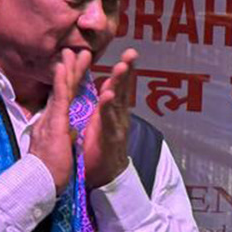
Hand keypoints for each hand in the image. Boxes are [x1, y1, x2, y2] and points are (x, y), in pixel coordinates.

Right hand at [26, 48, 89, 194]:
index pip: (66, 98)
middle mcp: (51, 117)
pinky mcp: (54, 124)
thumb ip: (65, 136)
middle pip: (63, 89)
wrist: (41, 183)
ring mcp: (52, 118)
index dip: (72, 82)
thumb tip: (70, 130)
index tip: (77, 67)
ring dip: (67, 69)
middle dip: (70, 69)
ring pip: (61, 89)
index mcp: (56, 122)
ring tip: (72, 51)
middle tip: (75, 50)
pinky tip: (62, 67)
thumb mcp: (62, 148)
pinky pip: (59, 100)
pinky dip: (61, 83)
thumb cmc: (51, 169)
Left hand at [83, 46, 137, 189]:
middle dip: (127, 71)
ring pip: (118, 102)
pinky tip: (109, 95)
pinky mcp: (110, 139)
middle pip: (122, 90)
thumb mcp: (100, 125)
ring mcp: (117, 127)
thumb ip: (104, 108)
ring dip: (120, 83)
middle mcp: (118, 117)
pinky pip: (109, 120)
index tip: (129, 53)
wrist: (106, 177)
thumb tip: (105, 90)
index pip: (118, 87)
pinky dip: (108, 107)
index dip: (124, 71)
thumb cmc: (100, 150)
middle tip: (132, 53)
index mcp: (113, 112)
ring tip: (122, 67)